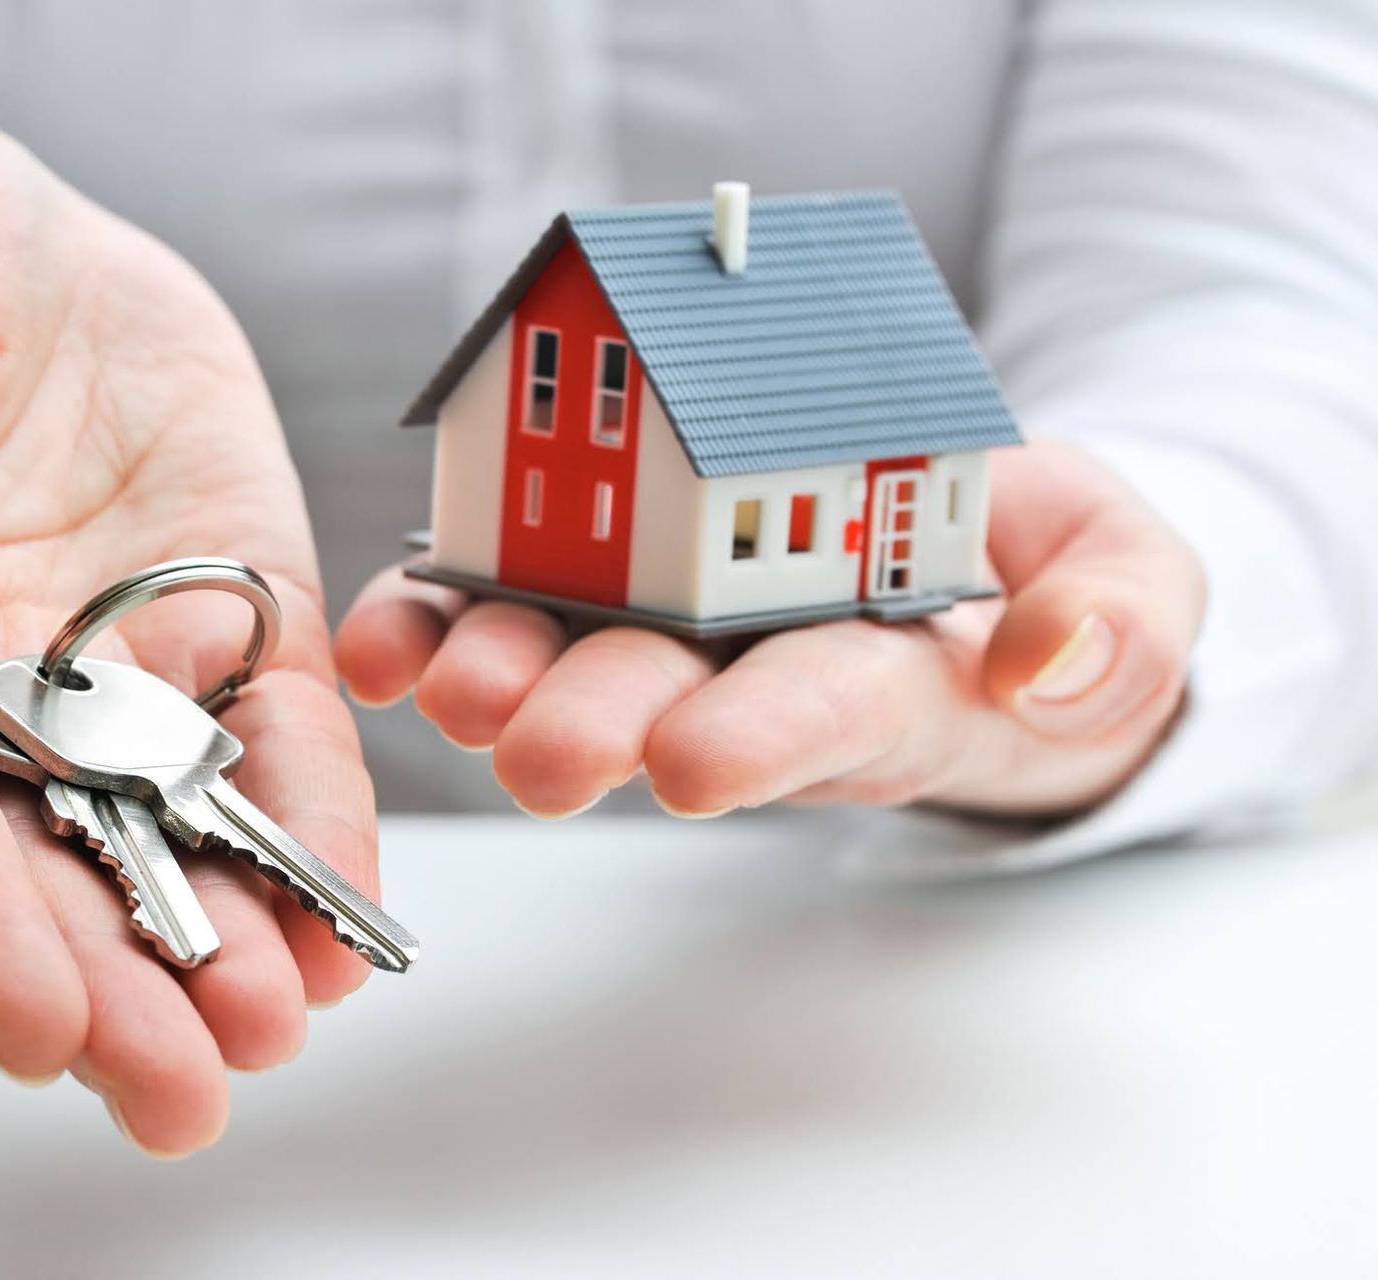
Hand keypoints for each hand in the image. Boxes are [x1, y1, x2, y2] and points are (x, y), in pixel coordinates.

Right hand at [0, 77, 376, 1155]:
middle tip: (179, 1090)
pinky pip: (272, 740)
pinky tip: (348, 923)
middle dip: (104, 979)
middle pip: (30, 855)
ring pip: (158, 830)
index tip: (25, 1016)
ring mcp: (107, 662)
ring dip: (220, 939)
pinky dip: (310, 827)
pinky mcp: (222, 621)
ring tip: (280, 1029)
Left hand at [335, 438, 1203, 819]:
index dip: (768, 736)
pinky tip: (384, 641)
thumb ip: (1117, 618)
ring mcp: (673, 626)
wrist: (966, 541)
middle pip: (675, 701)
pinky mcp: (602, 577)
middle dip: (603, 725)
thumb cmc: (1044, 572)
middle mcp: (759, 669)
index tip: (700, 765)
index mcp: (889, 675)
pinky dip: (439, 617)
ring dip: (501, 676)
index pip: (832, 711)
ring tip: (443, 685)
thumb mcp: (1130, 583)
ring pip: (575, 659)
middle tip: (538, 753)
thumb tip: (1050, 657)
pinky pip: (508, 598)